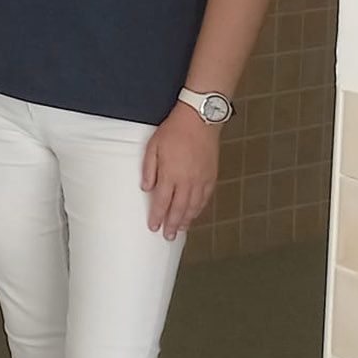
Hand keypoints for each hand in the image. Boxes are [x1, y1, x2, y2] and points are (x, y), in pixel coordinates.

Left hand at [142, 105, 220, 240]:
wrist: (199, 121)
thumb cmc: (173, 132)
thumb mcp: (153, 147)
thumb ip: (149, 169)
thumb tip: (146, 188)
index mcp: (170, 175)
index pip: (162, 202)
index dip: (157, 216)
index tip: (153, 227)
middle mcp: (187, 181)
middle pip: (178, 209)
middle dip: (172, 225)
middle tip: (167, 237)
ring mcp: (201, 180)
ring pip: (193, 207)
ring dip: (186, 220)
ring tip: (179, 230)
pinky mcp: (211, 177)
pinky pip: (205, 199)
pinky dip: (198, 209)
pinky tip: (194, 214)